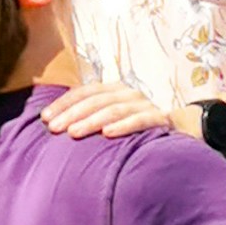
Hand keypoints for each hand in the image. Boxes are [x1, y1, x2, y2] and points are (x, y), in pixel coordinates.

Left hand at [37, 78, 183, 136]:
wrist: (180, 133)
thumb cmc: (135, 130)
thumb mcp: (111, 121)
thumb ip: (89, 119)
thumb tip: (53, 125)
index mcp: (113, 90)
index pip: (84, 92)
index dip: (63, 104)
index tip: (45, 119)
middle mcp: (128, 93)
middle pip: (95, 100)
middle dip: (72, 114)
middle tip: (55, 129)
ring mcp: (145, 104)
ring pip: (114, 109)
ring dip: (92, 121)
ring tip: (74, 133)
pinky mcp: (160, 119)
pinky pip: (140, 120)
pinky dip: (123, 126)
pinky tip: (108, 134)